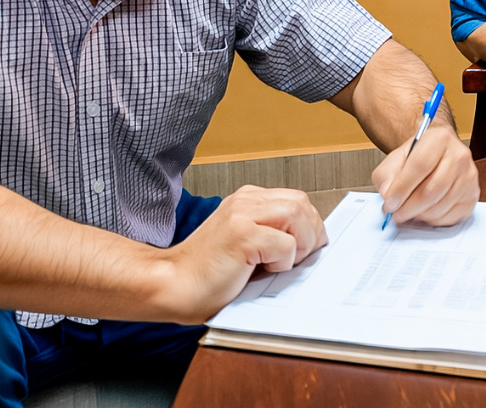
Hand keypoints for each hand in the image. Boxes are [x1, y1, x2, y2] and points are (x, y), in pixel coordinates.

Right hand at [159, 185, 325, 322]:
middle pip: (302, 204)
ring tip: (279, 263)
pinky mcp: (242, 235)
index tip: (307, 248)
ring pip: (298, 216)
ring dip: (299, 245)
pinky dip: (283, 262)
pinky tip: (260, 270)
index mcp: (247, 200)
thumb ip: (274, 232)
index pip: (298, 200)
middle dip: (310, 234)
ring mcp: (242, 215)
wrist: (173, 285)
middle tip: (298, 259)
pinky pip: (286, 244)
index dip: (310, 225)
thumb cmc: (207, 273)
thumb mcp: (247, 243)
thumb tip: (312, 240)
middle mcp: (245, 201)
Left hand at [372, 122, 479, 227]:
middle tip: (396, 213)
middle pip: (432, 190)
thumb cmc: (418, 157)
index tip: (390, 203)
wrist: (438, 155)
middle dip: (409, 207)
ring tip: (410, 210)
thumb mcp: (395, 160)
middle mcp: (460, 155)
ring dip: (420, 214)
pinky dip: (433, 219)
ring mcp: (469, 176)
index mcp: (440, 139)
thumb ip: (386, 176)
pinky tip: (425, 211)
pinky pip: (450, 217)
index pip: (420, 165)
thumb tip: (388, 195)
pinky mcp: (473, 195)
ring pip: (440, 206)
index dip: (402, 188)